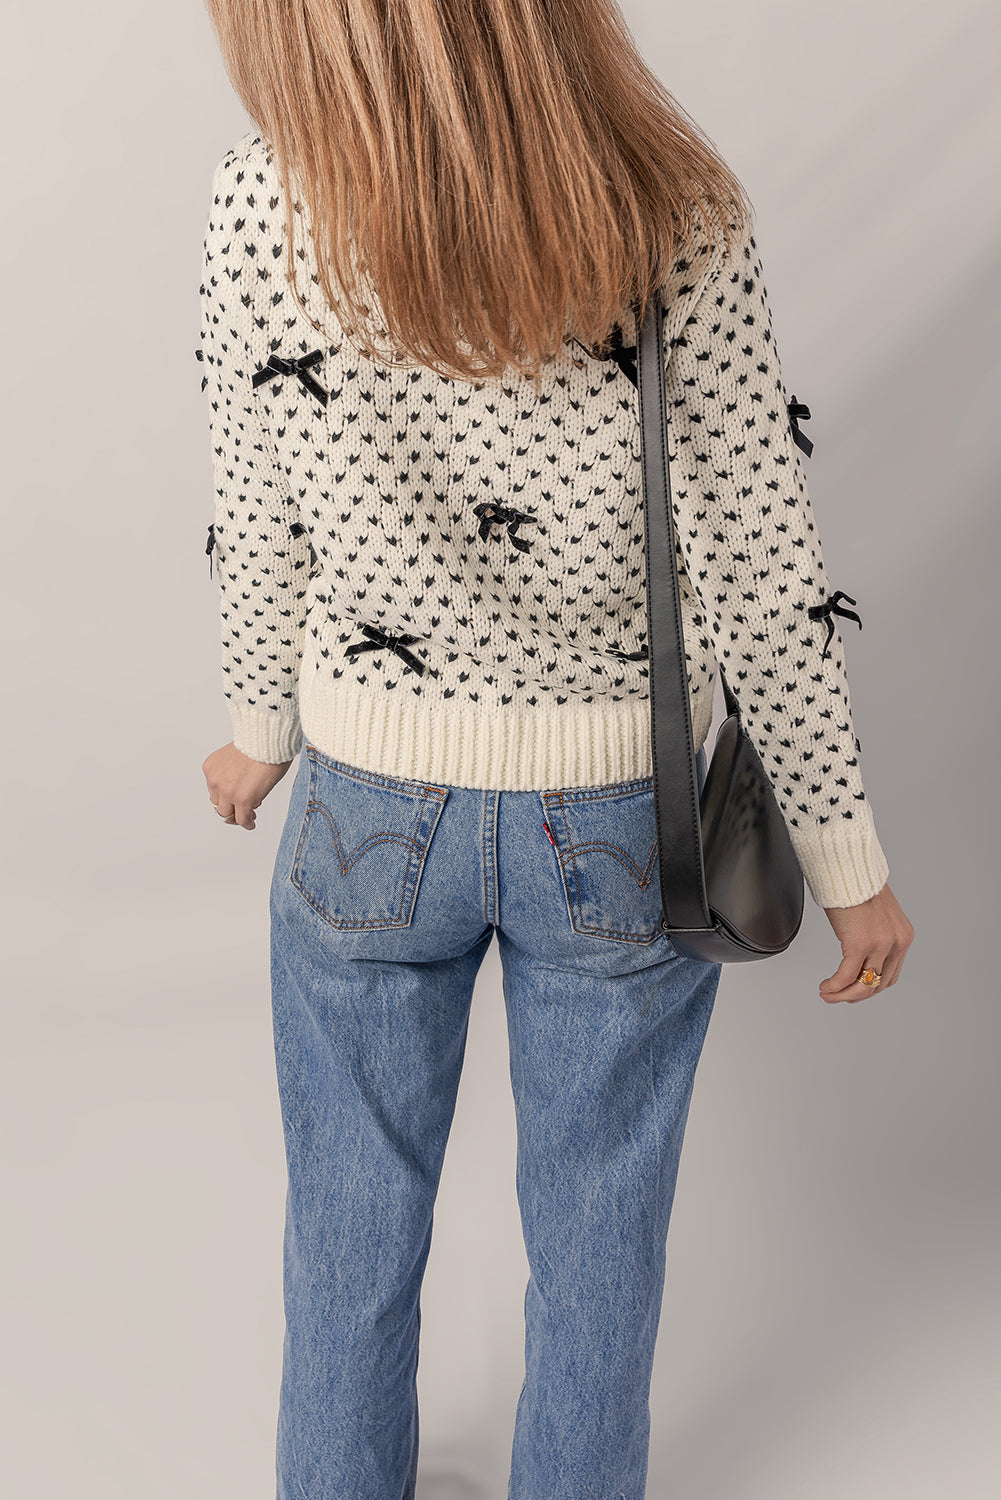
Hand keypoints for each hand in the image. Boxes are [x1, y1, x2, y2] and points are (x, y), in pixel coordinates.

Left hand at [202, 741, 294, 829]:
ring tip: (249, 817)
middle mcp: (215, 781)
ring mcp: (227, 792)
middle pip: (218, 803)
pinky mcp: (242, 800)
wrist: (268, 740)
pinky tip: (252, 823)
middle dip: (230, 807)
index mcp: (211, 767)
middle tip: (241, 809)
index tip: (235, 797)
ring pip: (227, 814)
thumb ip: (234, 772)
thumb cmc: (260, 742)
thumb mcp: (236, 756)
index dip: (227, 795)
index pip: (215, 789)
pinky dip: (247, 823)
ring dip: (237, 817)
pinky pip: (242, 819)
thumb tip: (245, 786)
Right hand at [820, 882, 913, 1003]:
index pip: (891, 975)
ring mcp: (880, 945)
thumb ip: (875, 935)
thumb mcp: (876, 915)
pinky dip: (834, 985)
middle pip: (878, 984)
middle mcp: (896, 943)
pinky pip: (846, 975)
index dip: (871, 988)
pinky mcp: (859, 945)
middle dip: (855, 995)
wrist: (850, 869)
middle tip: (838, 997)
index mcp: (902, 937)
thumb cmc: (857, 885)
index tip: (854, 991)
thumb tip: (859, 953)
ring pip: (863, 985)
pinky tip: (825, 986)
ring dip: (843, 994)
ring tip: (828, 994)